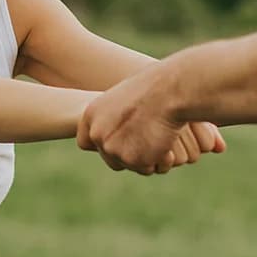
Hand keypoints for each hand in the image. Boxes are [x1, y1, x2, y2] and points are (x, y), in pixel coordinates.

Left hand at [78, 62, 223, 173]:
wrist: (170, 91)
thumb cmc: (154, 88)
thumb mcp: (124, 97)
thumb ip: (114, 117)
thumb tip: (117, 131)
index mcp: (91, 116)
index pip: (86, 142)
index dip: (101, 145)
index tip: (117, 141)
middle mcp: (98, 134)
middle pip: (110, 158)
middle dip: (128, 153)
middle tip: (148, 138)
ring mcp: (114, 149)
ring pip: (130, 165)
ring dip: (146, 157)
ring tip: (160, 135)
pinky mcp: (133, 160)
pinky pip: (148, 169)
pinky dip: (160, 160)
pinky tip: (167, 141)